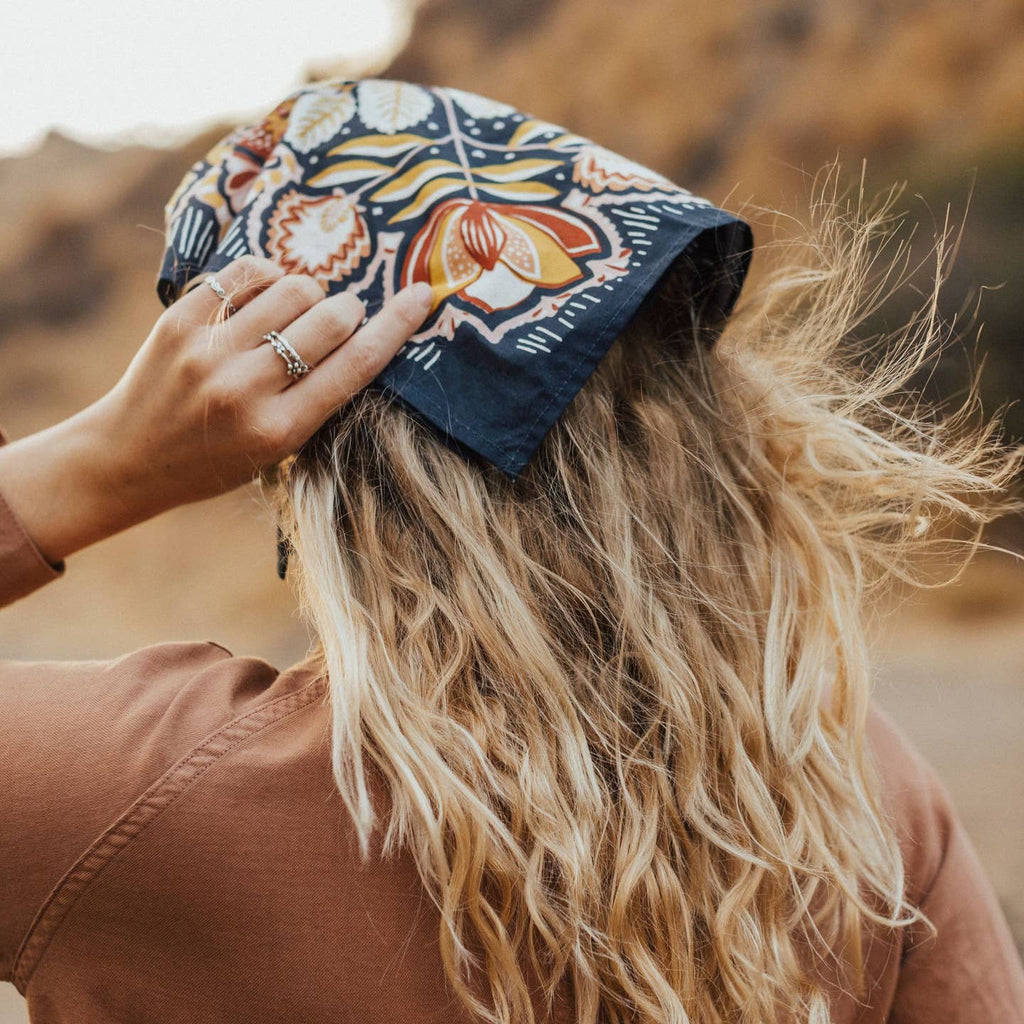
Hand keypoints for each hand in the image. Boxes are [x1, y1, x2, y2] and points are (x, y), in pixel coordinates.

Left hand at [0, 256, 433, 562]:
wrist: (128, 459)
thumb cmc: (216, 461)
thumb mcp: (279, 451)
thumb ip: (318, 399)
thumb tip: (359, 329)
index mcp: (279, 431)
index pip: (355, 367)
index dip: (395, 326)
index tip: (421, 297)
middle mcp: (245, 390)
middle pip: (329, 319)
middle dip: (348, 310)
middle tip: (342, 316)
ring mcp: (209, 352)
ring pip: (292, 287)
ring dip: (309, 291)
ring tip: (298, 307)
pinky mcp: (179, 321)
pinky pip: (244, 272)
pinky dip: (268, 275)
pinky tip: (266, 291)